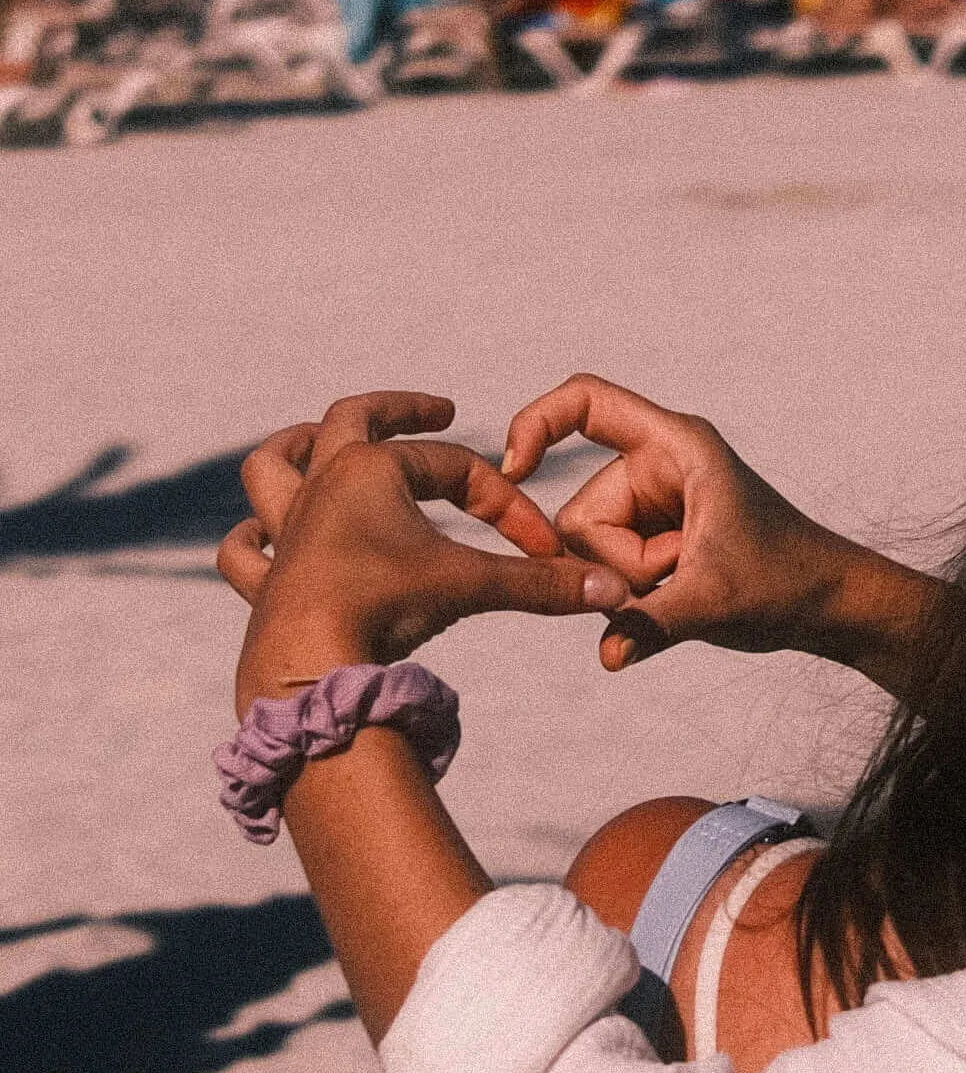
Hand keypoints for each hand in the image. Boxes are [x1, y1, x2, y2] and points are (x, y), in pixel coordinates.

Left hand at [222, 392, 621, 711]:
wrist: (311, 662)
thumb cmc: (387, 609)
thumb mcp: (474, 586)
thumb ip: (541, 585)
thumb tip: (613, 589)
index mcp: (371, 468)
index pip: (456, 471)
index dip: (506, 503)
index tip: (541, 547)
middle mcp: (321, 486)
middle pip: (353, 418)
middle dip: (399, 410)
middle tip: (437, 412)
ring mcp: (287, 530)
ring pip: (273, 465)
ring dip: (296, 447)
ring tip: (320, 440)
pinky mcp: (266, 579)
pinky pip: (245, 550)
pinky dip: (251, 540)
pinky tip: (264, 539)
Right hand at [500, 374, 935, 681]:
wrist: (827, 605)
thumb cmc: (786, 583)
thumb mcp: (716, 601)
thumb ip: (655, 623)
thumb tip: (609, 655)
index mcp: (677, 447)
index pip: (587, 402)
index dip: (537, 423)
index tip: (515, 471)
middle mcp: (657, 466)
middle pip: (578, 511)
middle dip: (615, 561)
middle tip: (677, 575)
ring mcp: (651, 503)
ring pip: (587, 549)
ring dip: (626, 581)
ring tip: (685, 583)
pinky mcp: (650, 536)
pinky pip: (604, 567)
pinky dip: (630, 592)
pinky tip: (675, 595)